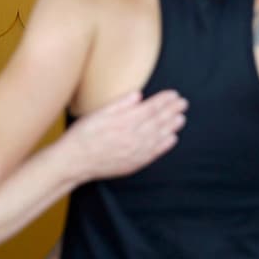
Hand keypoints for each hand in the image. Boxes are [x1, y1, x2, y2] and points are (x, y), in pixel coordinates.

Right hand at [63, 90, 187, 181]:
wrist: (74, 162)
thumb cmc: (83, 135)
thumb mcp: (98, 113)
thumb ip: (120, 104)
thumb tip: (138, 95)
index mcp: (124, 121)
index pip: (151, 108)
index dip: (164, 100)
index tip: (174, 94)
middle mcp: (132, 136)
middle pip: (158, 121)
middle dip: (172, 111)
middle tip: (184, 103)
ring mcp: (134, 152)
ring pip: (159, 136)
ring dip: (172, 126)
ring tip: (182, 118)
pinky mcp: (133, 163)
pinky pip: (153, 153)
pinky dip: (165, 146)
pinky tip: (172, 139)